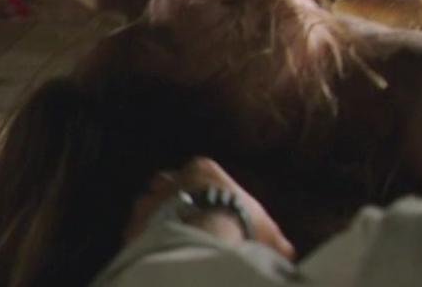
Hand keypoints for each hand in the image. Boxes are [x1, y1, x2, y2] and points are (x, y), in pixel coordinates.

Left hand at [125, 157, 296, 259]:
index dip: (201, 187)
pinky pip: (134, 230)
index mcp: (203, 169)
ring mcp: (150, 201)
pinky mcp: (134, 224)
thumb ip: (271, 238)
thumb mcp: (264, 229)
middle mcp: (172, 179)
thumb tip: (288, 252)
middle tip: (184, 217)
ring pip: (146, 204)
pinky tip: (155, 252)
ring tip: (168, 238)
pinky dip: (142, 239)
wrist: (202, 239)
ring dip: (154, 218)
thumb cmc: (236, 224)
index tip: (207, 202)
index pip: (197, 169)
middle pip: (165, 182)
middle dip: (171, 196)